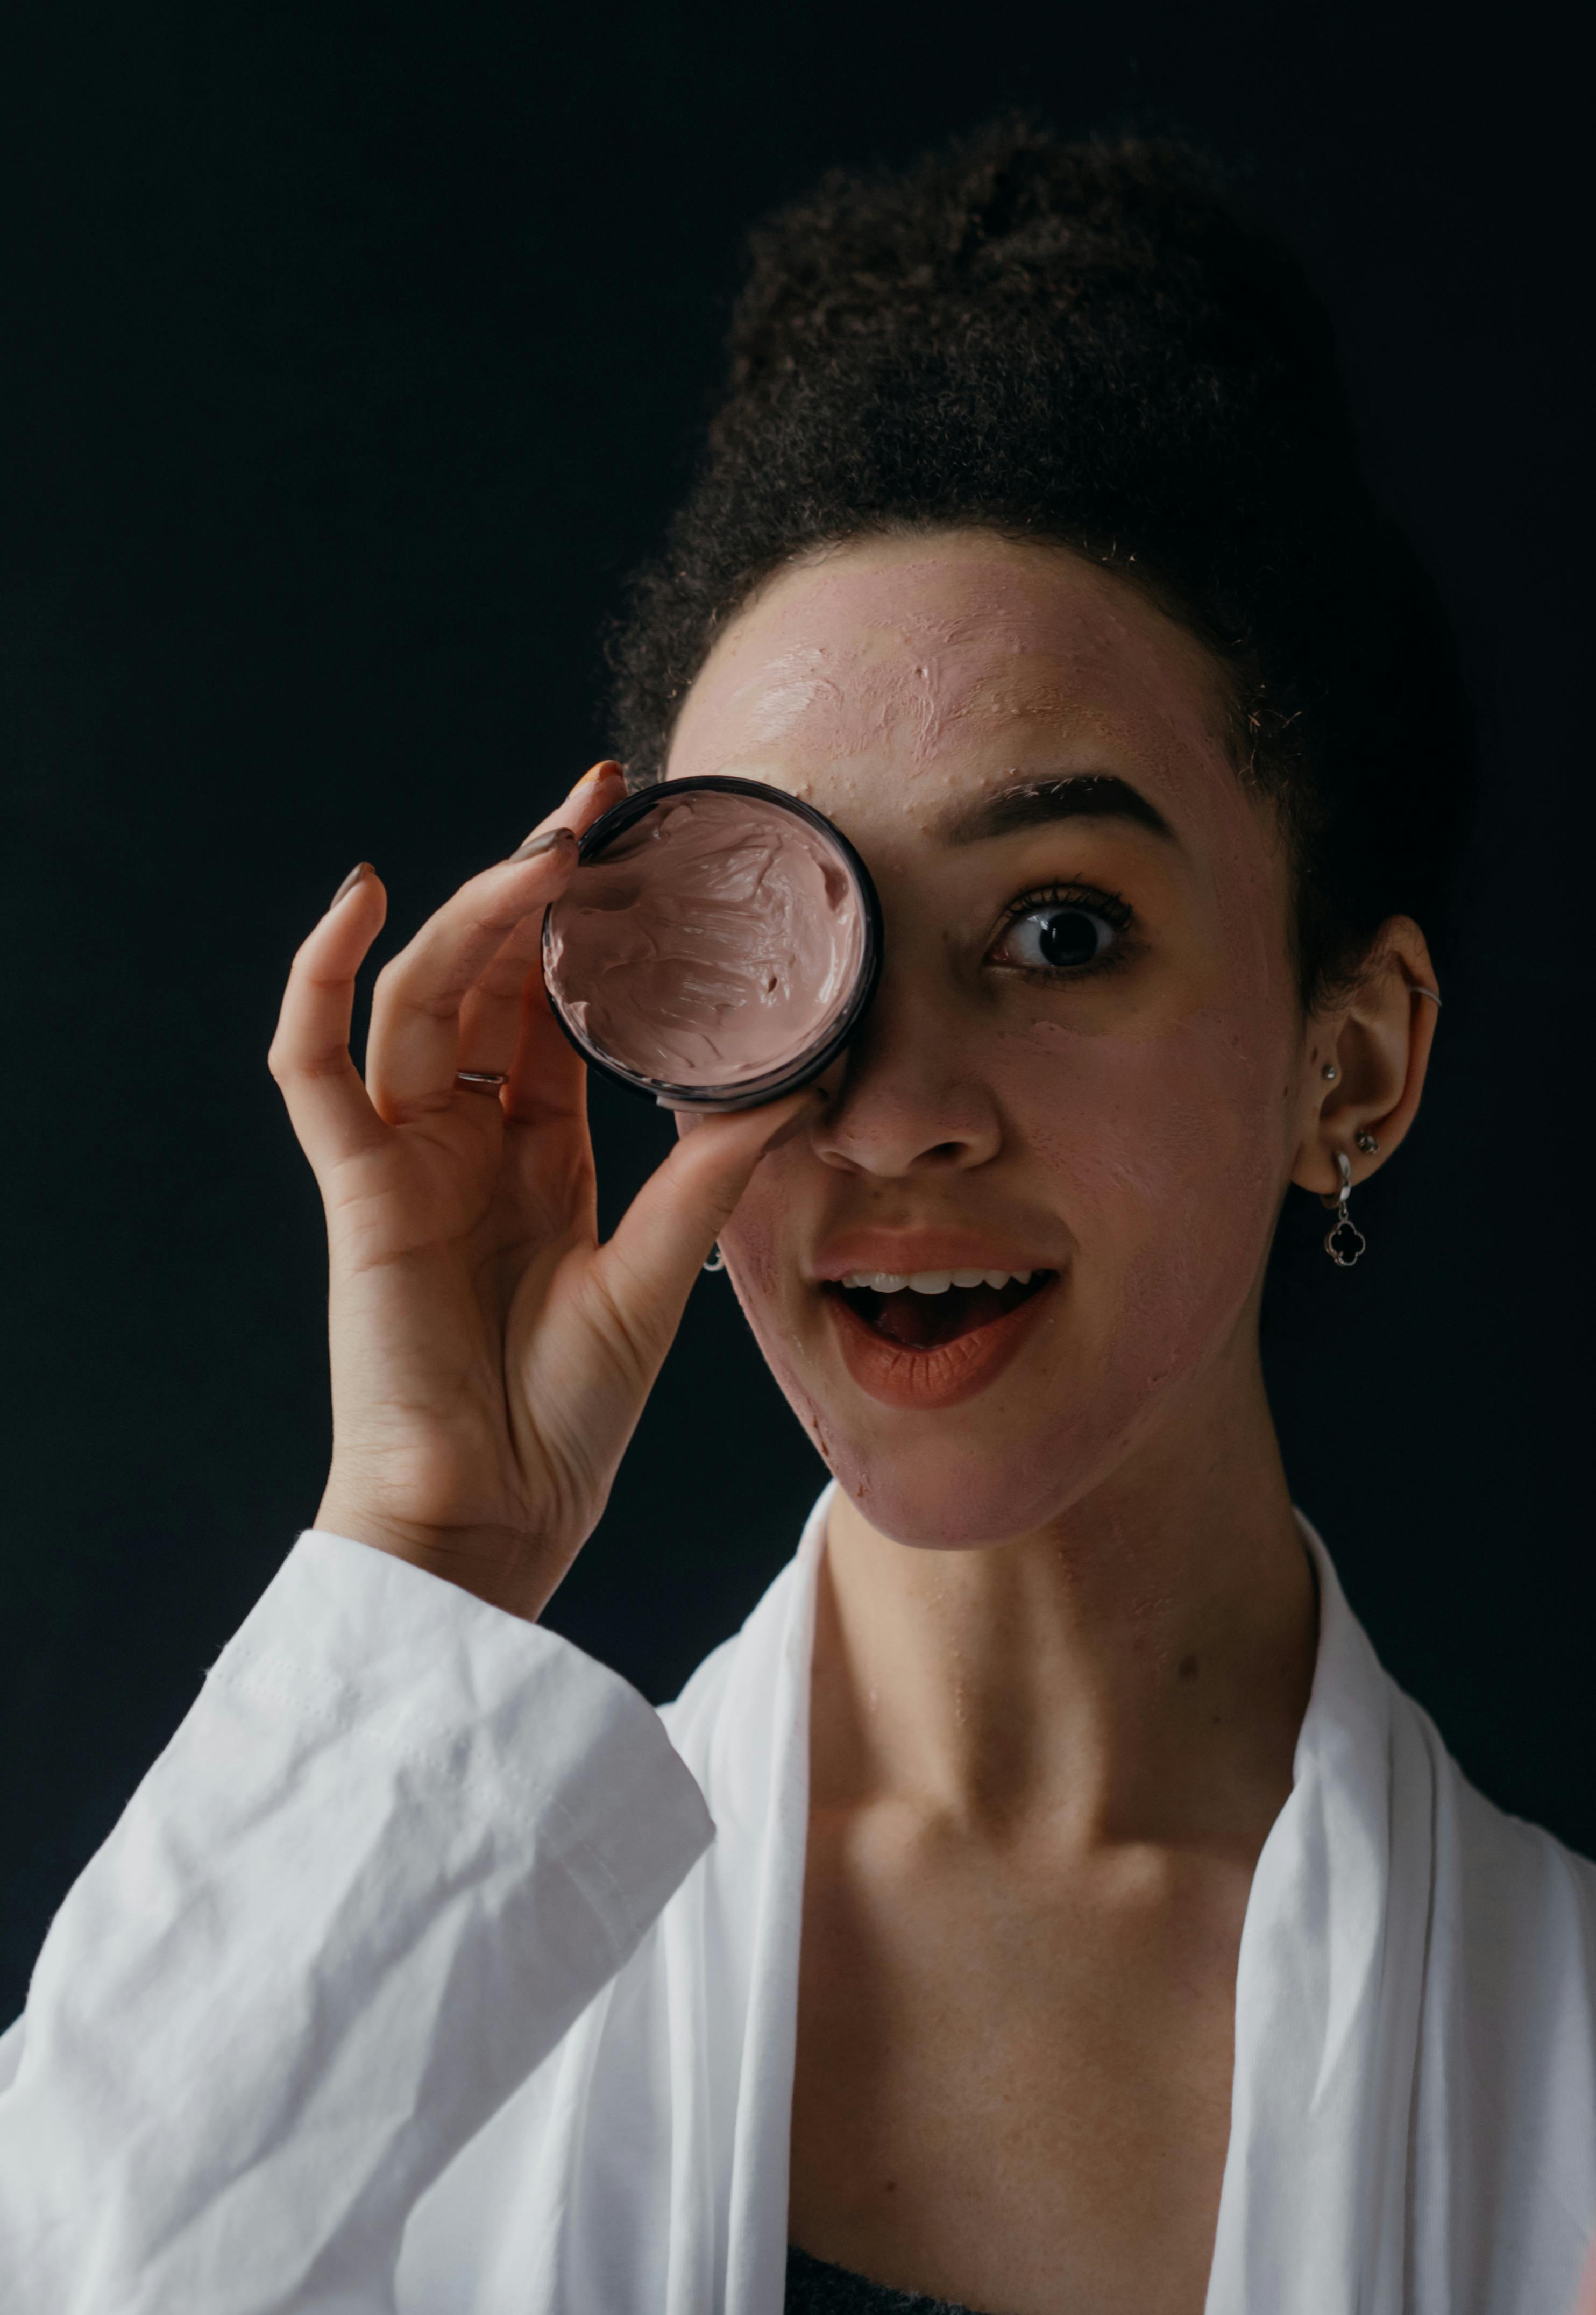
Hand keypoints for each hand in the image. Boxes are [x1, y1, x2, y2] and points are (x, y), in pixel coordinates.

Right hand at [269, 763, 814, 1619]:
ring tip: (545, 849)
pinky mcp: (356, 1186)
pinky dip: (320, 976)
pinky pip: (312, 1064)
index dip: (595, 923)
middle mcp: (467, 1136)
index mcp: (539, 1152)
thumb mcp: (661, 1272)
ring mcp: (405, 1154)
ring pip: (421, 994)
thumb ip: (713, 1172)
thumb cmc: (565, 1417)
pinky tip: (364, 895)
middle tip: (600, 800)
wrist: (494, 1514)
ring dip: (476, 911)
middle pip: (492, 976)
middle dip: (538, 881)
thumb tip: (806, 1083)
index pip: (561, 1004)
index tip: (646, 840)